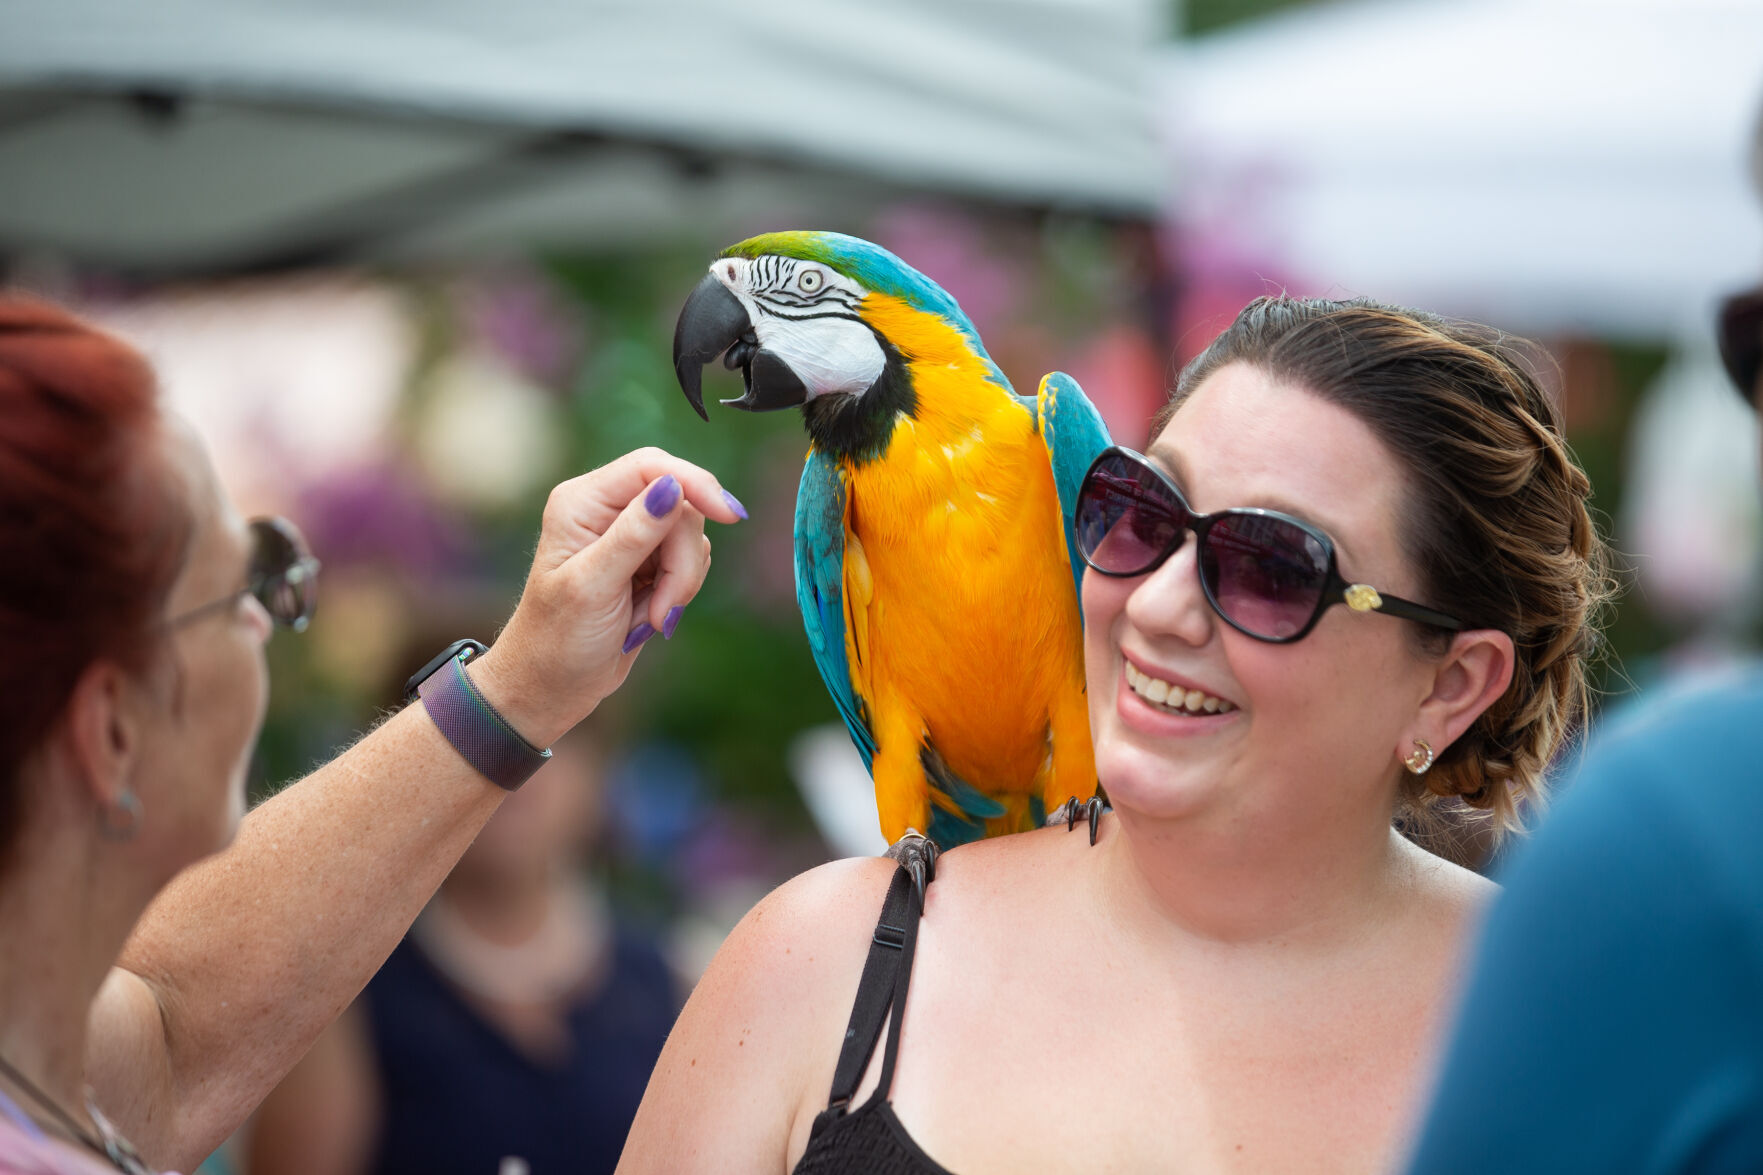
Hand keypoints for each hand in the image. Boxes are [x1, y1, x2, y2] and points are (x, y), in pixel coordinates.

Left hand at [469, 447, 744, 746]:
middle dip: (681, 560)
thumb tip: (672, 486)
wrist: (552, 687)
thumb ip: (634, 534)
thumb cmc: (558, 640)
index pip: (651, 467)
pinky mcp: (648, 562)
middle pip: (680, 504)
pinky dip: (680, 591)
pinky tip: (650, 617)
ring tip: (647, 618)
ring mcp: (629, 536)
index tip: (728, 516)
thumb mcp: (594, 586)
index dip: (694, 484)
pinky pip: (690, 559)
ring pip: (690, 535)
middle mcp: (606, 509)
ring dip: (681, 582)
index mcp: (582, 502)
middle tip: (662, 608)